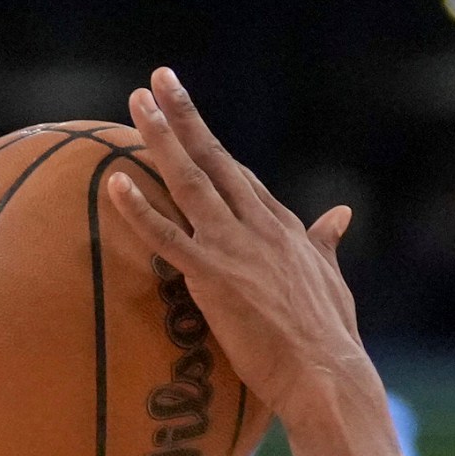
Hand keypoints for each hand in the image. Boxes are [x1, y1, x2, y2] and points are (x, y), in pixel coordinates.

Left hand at [106, 69, 367, 428]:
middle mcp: (259, 226)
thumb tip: (340, 216)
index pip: (241, 177)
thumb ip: (327, 244)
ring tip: (137, 103)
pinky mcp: (214, 277)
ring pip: (190, 180)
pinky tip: (114, 183)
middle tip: (158, 80)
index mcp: (284, 228)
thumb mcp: (332, 280)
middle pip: (214, 160)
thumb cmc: (330, 341)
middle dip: (185, 117)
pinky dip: (139, 209)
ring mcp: (235, 247)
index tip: (190, 119)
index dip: (212, 146)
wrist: (328, 375)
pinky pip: (167, 236)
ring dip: (161, 139)